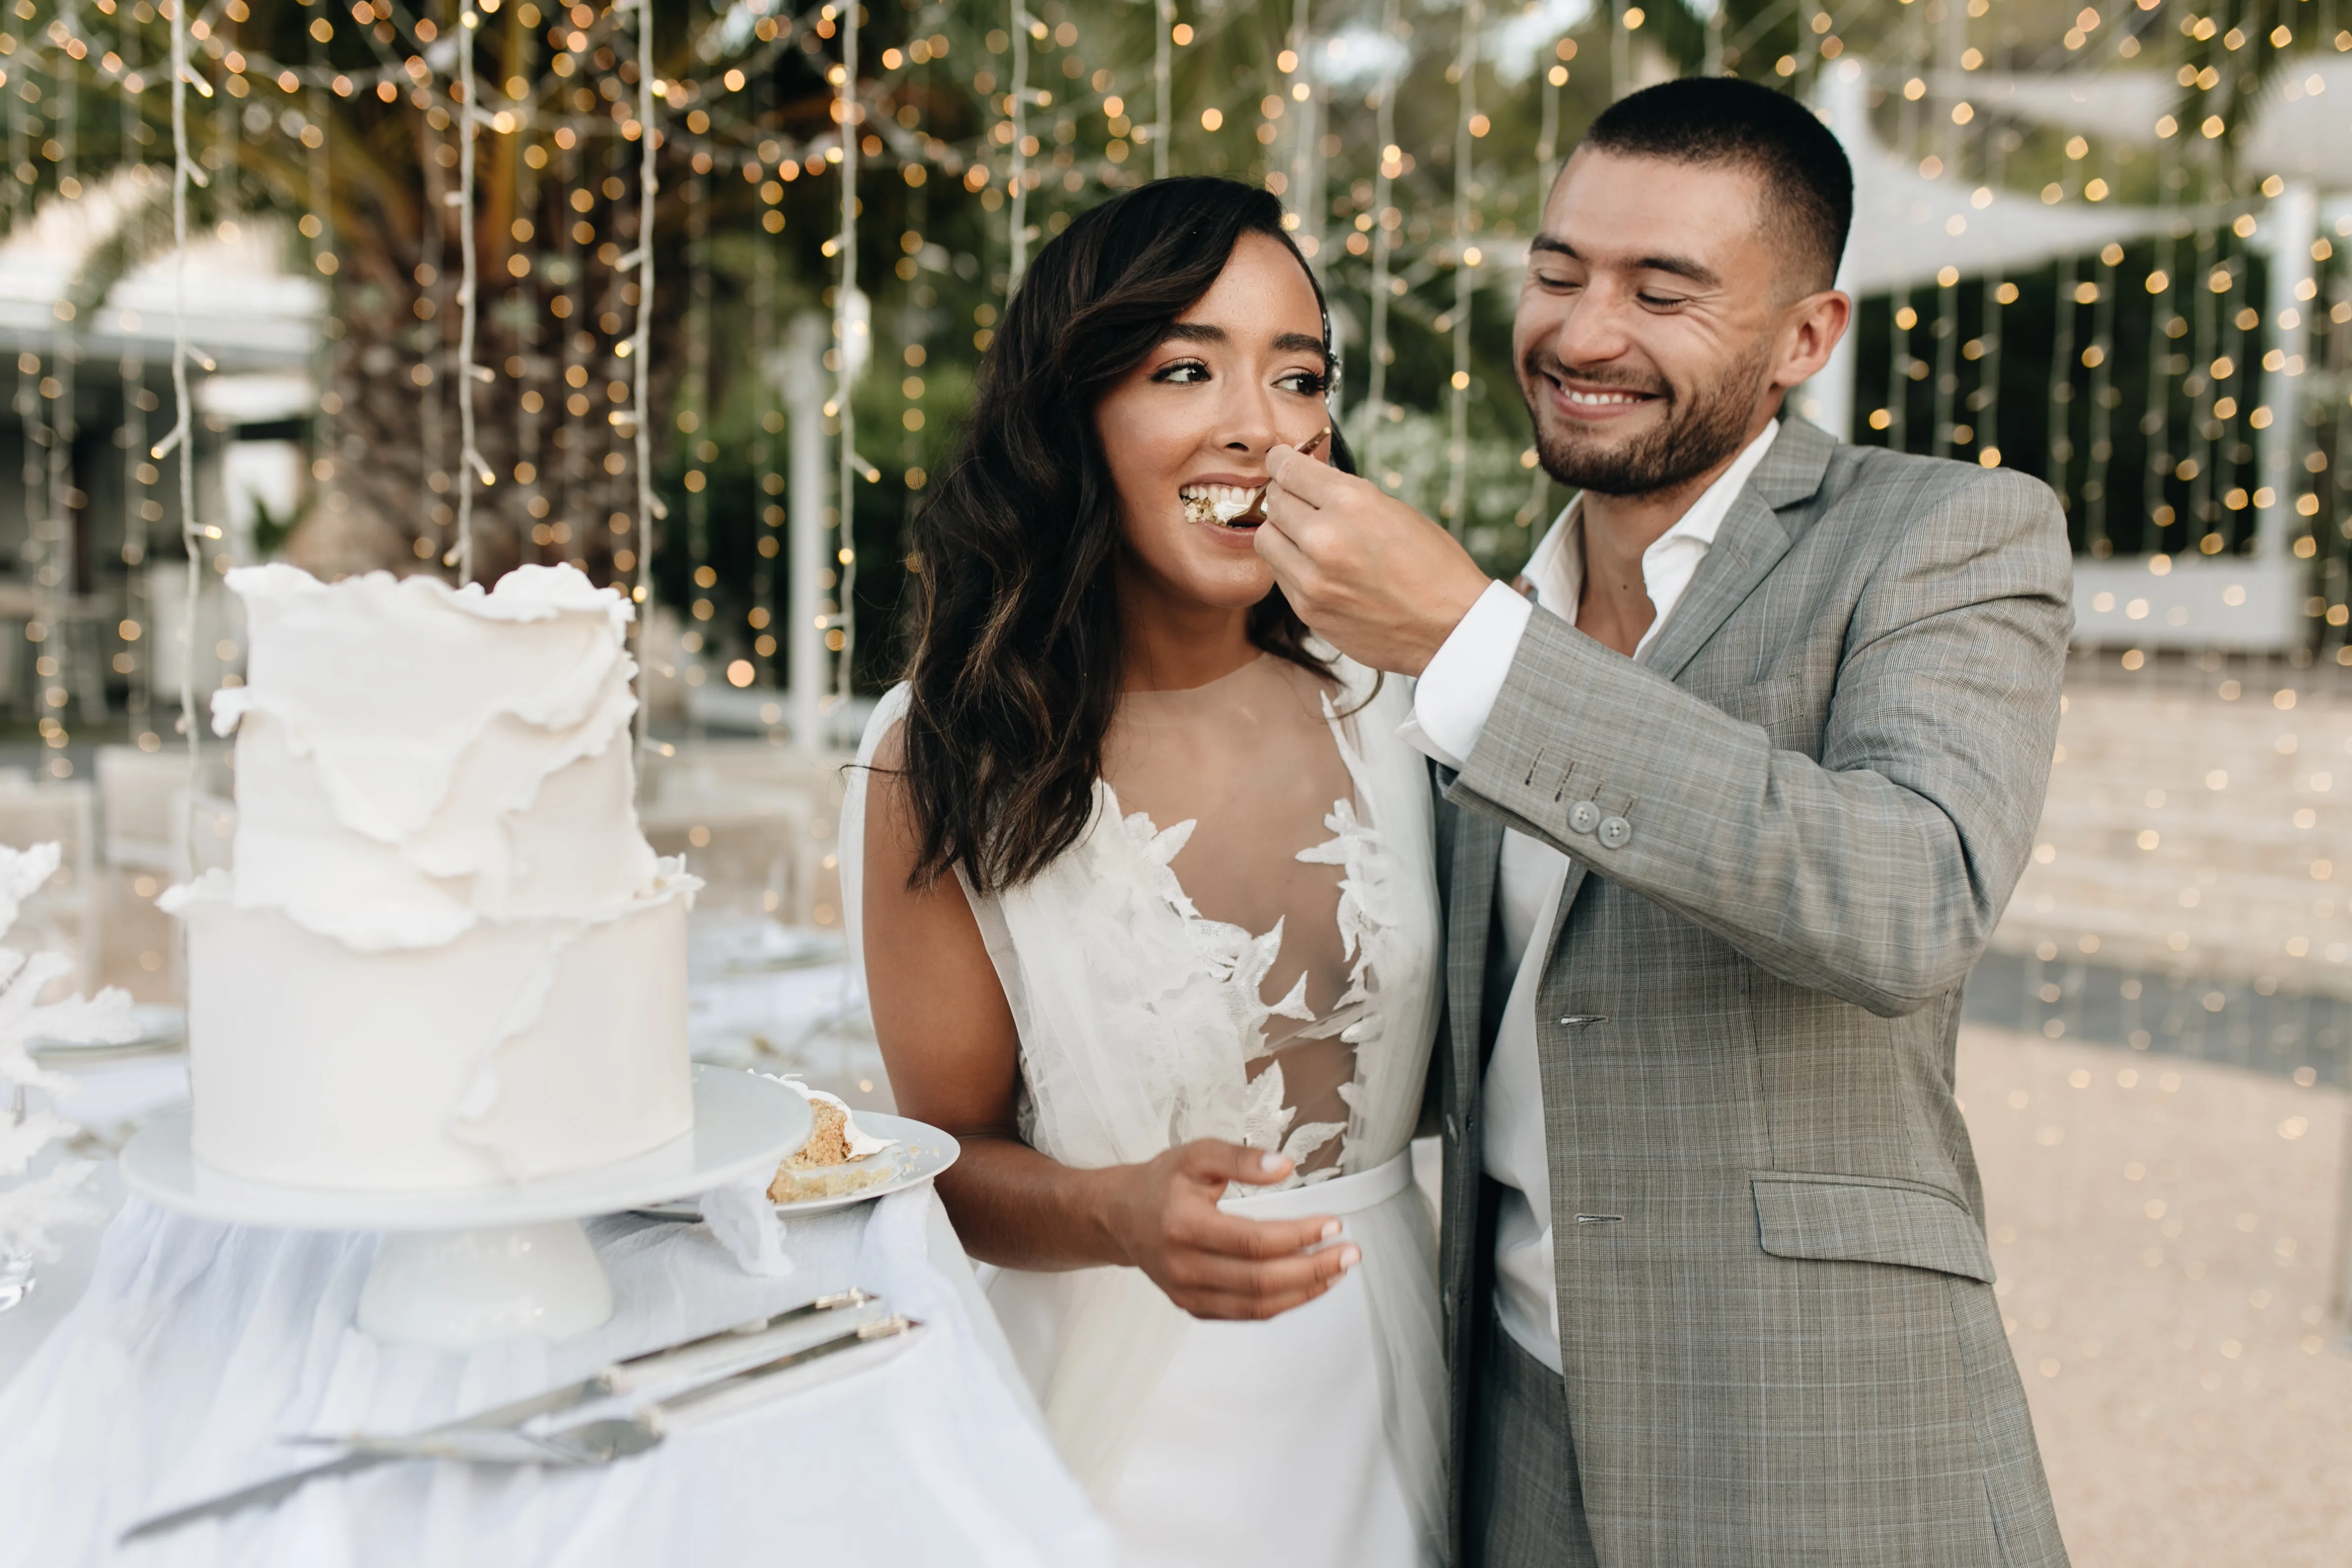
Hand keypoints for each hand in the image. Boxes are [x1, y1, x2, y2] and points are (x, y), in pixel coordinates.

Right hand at [1099, 1140, 1357, 1320]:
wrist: (1119, 1216)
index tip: (1333, 1223)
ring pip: (1257, 1306)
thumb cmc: (1162, 1182)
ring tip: (1336, 1271)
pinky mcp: (1193, 1307)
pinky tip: (1307, 1285)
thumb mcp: (1196, 1155)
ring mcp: (1186, 1293)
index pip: (1253, 1240)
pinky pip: (1245, 1314)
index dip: (1298, 1236)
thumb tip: (1286, 1166)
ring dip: (1304, 1291)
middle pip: (1260, 1280)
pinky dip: (1282, 1303)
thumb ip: (1240, 1158)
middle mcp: (1183, 1267)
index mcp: (1183, 1225)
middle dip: (1312, 1269)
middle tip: (1349, 1253)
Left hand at [1255, 443, 1491, 676]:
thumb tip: (1307, 481)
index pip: (1288, 468)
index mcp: (1353, 503)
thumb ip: (1345, 496)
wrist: (1451, 629)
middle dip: (1284, 495)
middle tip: (1298, 499)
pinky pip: (1280, 575)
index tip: (1280, 460)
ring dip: (1281, 532)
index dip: (1281, 460)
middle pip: (1274, 501)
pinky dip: (1291, 565)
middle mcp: (1325, 538)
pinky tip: (1317, 567)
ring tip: (1305, 536)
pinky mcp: (1308, 610)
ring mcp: (1312, 579)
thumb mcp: (1395, 511)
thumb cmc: (1435, 567)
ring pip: (1267, 539)